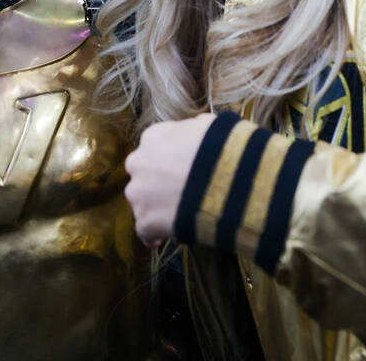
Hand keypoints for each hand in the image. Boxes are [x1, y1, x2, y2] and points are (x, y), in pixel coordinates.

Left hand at [124, 112, 216, 246]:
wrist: (226, 183)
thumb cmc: (222, 150)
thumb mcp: (211, 126)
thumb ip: (195, 128)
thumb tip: (198, 128)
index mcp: (153, 137)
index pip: (154, 148)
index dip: (168, 160)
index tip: (180, 169)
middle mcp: (138, 162)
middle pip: (143, 174)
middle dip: (156, 183)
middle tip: (179, 192)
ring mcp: (139, 193)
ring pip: (141, 201)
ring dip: (154, 207)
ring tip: (177, 216)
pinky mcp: (144, 220)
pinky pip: (144, 230)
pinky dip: (153, 234)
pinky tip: (162, 239)